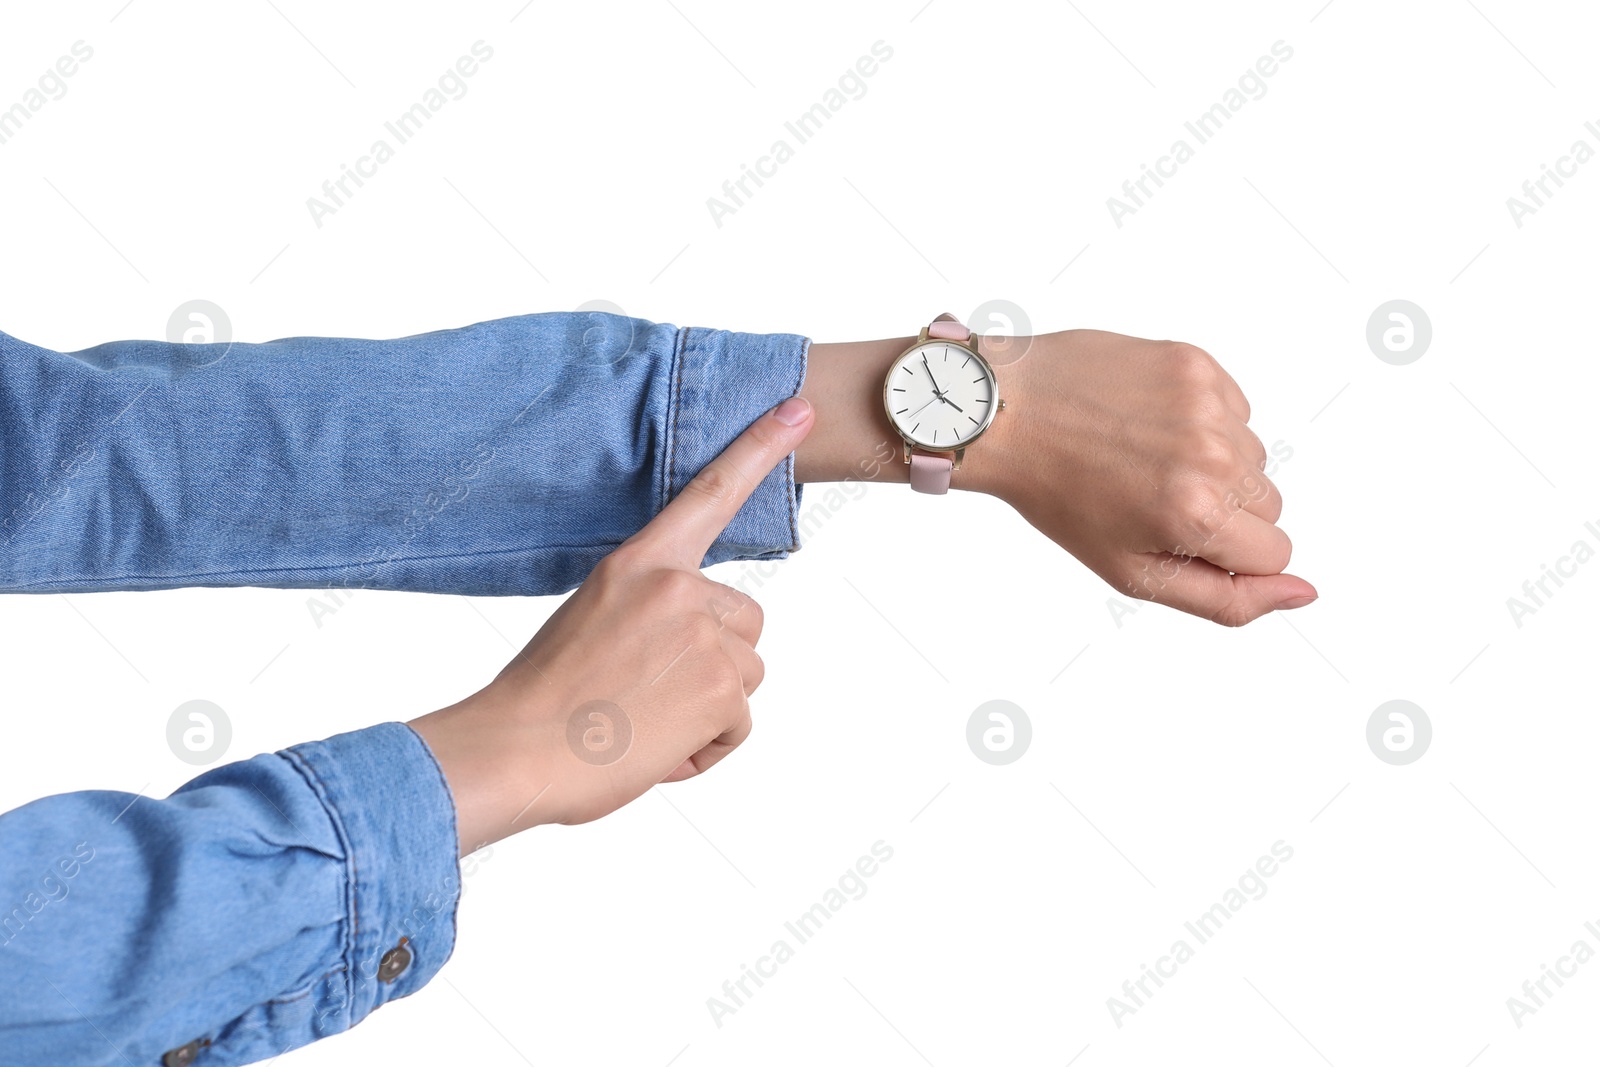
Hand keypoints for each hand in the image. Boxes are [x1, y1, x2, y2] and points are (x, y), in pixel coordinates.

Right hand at [410, 396, 814, 854]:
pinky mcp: (721, 687)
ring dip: (707, 709)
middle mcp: (678, 588)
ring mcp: (704, 635)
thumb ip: (647, 610)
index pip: (708, 495)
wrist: (513, 751)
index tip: (798, 409)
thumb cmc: (542, 698)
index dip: (758, 449)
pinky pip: (739, 725)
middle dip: (713, 661)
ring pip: (745, 675)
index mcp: (638, 563)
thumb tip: (685, 645)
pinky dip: (705, 748)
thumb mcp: (591, 619)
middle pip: (744, 622)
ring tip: (642, 723)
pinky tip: (654, 748)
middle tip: (646, 692)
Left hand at [797, 329, 1313, 626]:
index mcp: (1196, 517)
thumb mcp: (1133, 573)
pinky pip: (1236, 408)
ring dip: (1213, 461)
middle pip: (1270, 505)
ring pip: (1256, 455)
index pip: (1275, 552)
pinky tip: (1147, 420)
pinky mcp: (1197, 363)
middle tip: (1151, 495)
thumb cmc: (1059, 497)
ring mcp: (1206, 404)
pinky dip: (1203, 419)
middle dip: (1222, 509)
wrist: (1006, 413)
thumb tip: (1304, 593)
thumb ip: (1226, 598)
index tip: (1177, 533)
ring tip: (1143, 455)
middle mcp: (1211, 457)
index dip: (1227, 551)